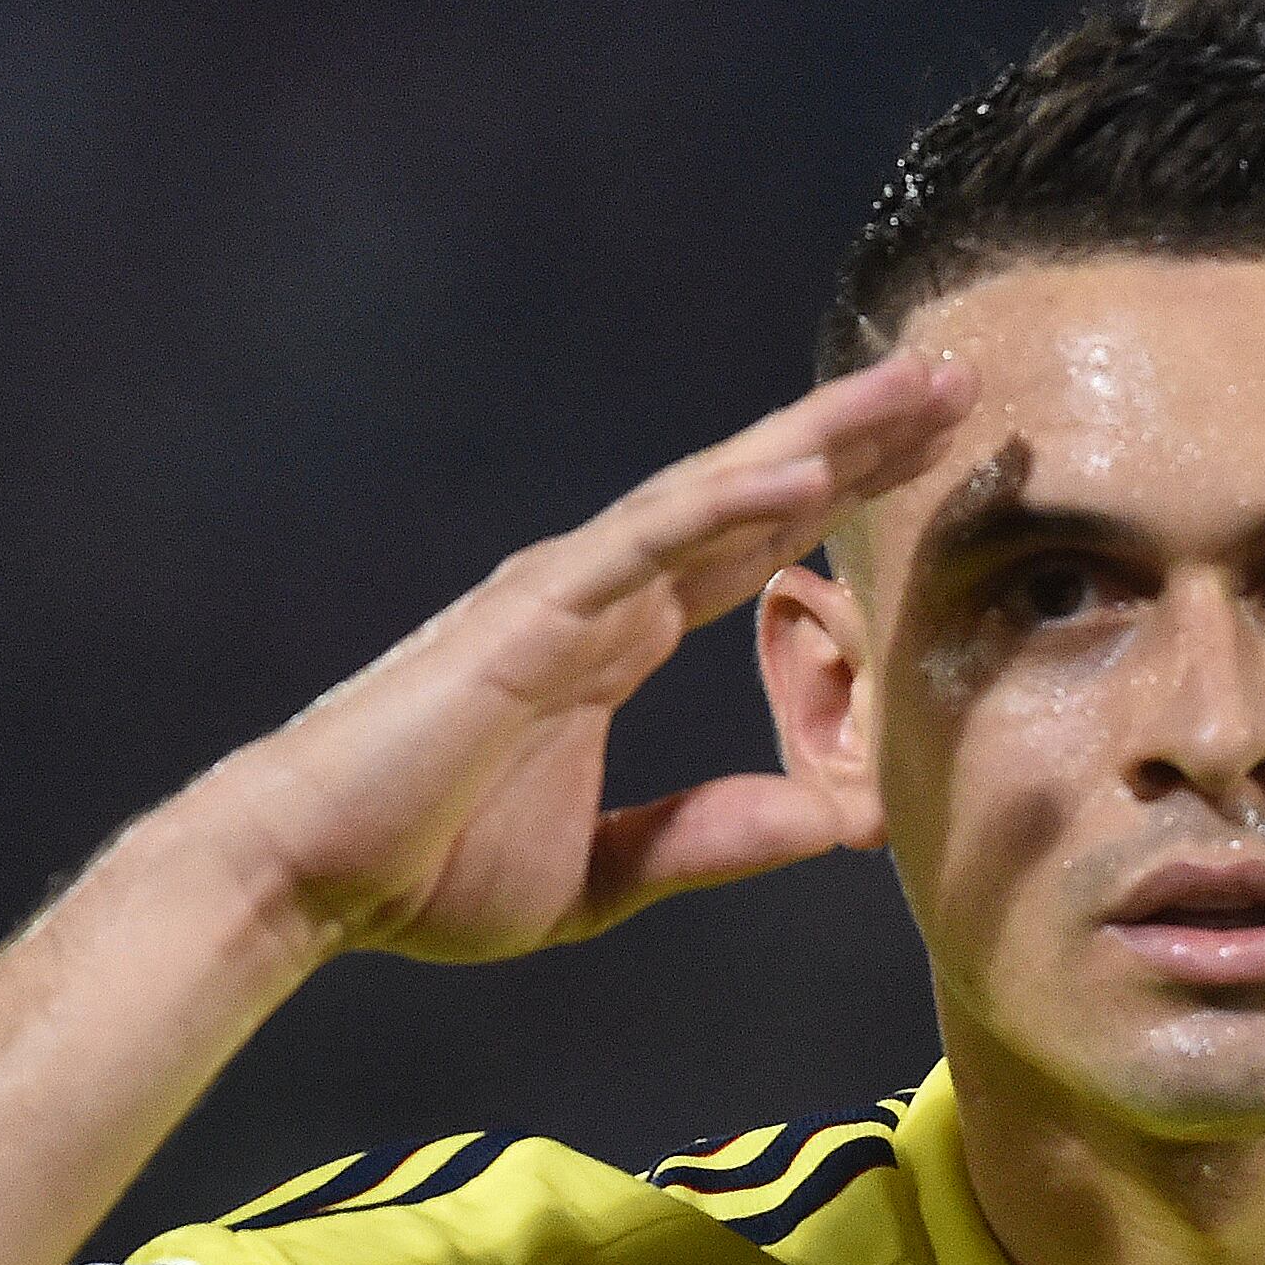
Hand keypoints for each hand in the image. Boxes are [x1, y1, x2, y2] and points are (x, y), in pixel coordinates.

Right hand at [212, 351, 973, 963]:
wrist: (304, 881)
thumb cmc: (423, 872)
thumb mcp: (605, 876)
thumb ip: (711, 838)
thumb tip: (833, 823)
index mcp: (612, 643)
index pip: (750, 554)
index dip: (841, 503)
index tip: (935, 462)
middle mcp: (598, 595)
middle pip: (752, 497)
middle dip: (857, 440)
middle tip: (960, 382)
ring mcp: (564, 593)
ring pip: (714, 492)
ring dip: (818, 436)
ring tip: (914, 390)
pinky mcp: (529, 615)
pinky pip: (644, 544)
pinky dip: (725, 502)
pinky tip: (805, 467)